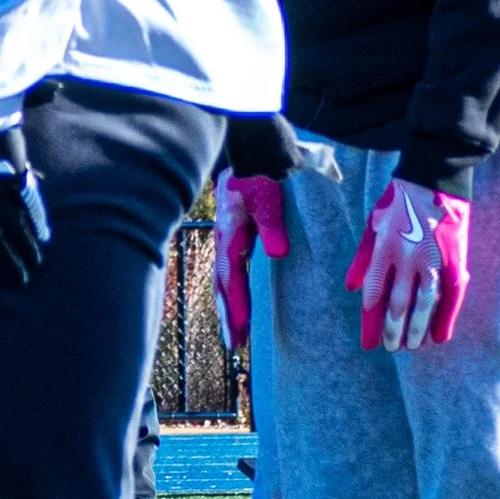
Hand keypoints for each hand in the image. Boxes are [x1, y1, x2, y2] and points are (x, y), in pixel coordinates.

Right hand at [212, 167, 289, 348]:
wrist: (257, 152)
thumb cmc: (263, 173)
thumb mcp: (269, 197)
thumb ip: (273, 225)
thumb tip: (276, 253)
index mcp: (229, 231)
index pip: (232, 274)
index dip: (237, 301)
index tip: (241, 327)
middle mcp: (223, 238)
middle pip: (222, 284)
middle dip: (228, 315)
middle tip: (234, 346)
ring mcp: (226, 237)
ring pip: (223, 280)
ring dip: (228, 308)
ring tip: (234, 337)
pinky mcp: (234, 235)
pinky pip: (229, 270)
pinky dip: (231, 292)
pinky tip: (236, 305)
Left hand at [345, 178, 470, 350]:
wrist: (433, 178)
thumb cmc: (398, 201)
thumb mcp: (373, 224)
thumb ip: (362, 257)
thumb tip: (350, 288)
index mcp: (384, 247)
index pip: (374, 293)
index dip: (371, 320)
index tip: (369, 341)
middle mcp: (407, 257)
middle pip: (398, 303)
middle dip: (393, 330)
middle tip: (392, 348)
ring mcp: (432, 260)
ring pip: (423, 304)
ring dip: (416, 329)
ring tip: (412, 346)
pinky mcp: (455, 260)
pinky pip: (450, 296)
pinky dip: (445, 318)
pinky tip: (439, 337)